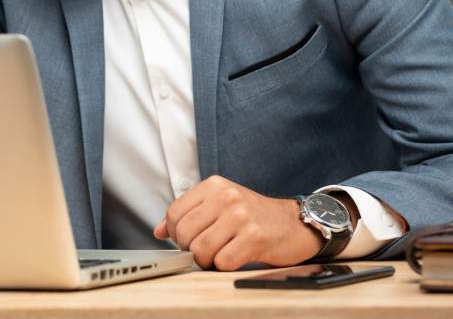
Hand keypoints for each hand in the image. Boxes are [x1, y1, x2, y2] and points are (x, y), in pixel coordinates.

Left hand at [154, 176, 323, 270]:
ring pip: (201, 250)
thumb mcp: (220, 205)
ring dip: (207, 261)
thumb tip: (158, 230)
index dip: (175, 233)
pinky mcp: (254, 237)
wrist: (294, 224)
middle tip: (206, 250)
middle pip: (184, 233)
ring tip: (220, 255)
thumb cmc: (254, 217)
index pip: (174, 213)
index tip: (188, 240)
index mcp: (214, 186)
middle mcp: (226, 197)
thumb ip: (189, 215)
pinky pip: (222, 261)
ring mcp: (241, 216)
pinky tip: (235, 257)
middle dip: (191, 249)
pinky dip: (224, 266)